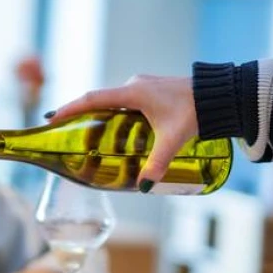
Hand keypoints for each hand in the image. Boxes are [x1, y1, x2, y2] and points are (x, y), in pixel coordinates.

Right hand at [48, 75, 196, 188]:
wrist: (220, 95)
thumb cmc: (196, 111)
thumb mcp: (173, 139)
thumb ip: (157, 163)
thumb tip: (143, 186)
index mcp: (133, 93)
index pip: (92, 99)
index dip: (70, 108)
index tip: (52, 118)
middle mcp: (134, 86)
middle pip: (99, 99)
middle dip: (79, 113)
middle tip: (63, 128)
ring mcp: (144, 86)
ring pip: (113, 100)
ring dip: (98, 112)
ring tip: (86, 130)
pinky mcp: (153, 89)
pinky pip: (125, 100)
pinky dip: (114, 112)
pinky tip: (116, 126)